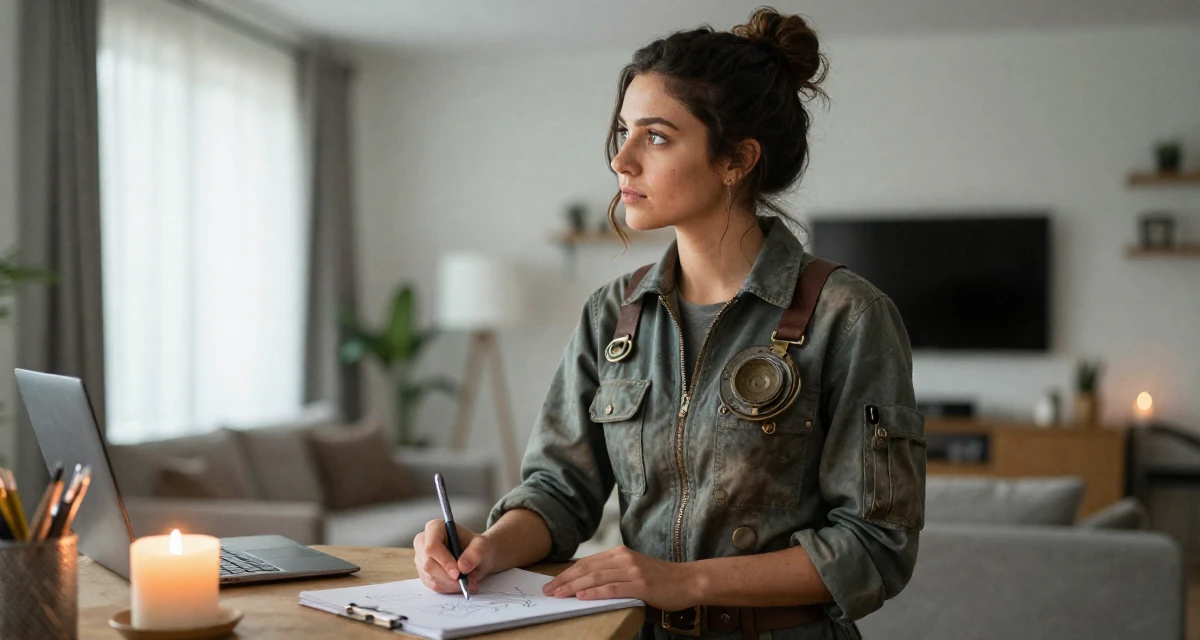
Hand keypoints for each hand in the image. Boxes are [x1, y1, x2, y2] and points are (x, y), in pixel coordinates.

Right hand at [413, 519, 496, 593]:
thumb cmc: (477, 546)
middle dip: (448, 576)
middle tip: (466, 581)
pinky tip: (459, 583)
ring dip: (450, 584)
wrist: (477, 556)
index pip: (432, 546)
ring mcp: (421, 558)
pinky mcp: (424, 572)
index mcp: (435, 527)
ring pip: (430, 576)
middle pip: (428, 563)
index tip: (458, 573)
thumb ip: (474, 554)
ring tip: (468, 582)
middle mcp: (423, 541)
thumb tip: (462, 567)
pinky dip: (448, 588)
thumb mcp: (482, 546)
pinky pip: (432, 585)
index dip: (444, 561)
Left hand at [541, 545, 698, 610]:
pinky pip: (612, 588)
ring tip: (559, 595)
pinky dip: (595, 593)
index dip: (567, 573)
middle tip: (548, 590)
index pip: (587, 563)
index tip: (552, 583)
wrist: (688, 580)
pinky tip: (582, 597)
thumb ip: (613, 572)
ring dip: (574, 587)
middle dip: (565, 580)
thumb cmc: (661, 578)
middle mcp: (624, 558)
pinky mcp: (640, 584)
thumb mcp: (634, 569)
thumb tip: (587, 583)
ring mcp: (632, 571)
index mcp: (620, 553)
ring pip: (596, 578)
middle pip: (587, 569)